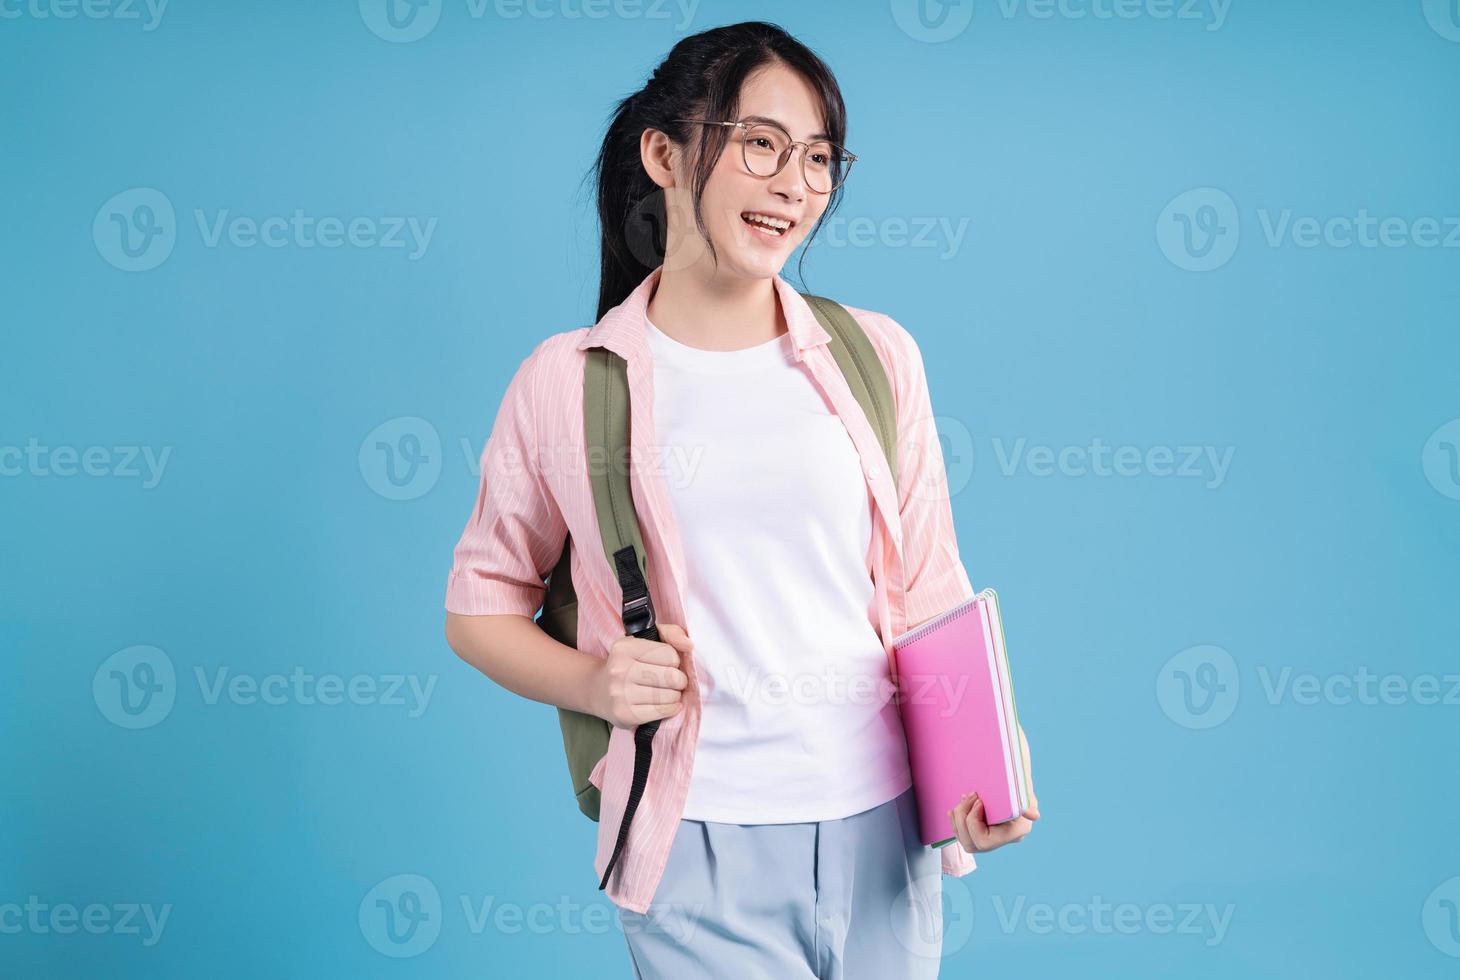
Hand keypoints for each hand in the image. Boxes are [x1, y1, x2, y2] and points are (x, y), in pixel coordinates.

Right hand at [586, 623, 692, 728]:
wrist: (598, 690)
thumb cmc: (629, 663)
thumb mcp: (644, 640)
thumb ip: (670, 634)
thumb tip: (689, 645)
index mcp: (624, 647)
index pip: (669, 654)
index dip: (674, 660)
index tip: (668, 664)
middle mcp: (619, 670)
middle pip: (670, 676)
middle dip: (679, 680)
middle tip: (675, 681)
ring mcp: (620, 693)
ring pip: (668, 695)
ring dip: (675, 695)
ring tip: (669, 692)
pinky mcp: (625, 714)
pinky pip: (660, 712)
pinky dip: (671, 708)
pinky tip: (667, 704)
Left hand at [950, 725, 1038, 853]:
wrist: (1013, 770)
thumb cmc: (1016, 774)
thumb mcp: (1022, 784)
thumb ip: (1025, 799)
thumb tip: (1034, 816)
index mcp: (1018, 830)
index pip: (984, 840)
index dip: (973, 821)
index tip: (978, 800)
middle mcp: (1007, 838)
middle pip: (972, 844)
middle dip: (962, 820)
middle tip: (967, 796)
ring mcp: (996, 837)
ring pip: (966, 842)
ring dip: (958, 820)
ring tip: (963, 798)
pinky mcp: (986, 831)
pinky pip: (965, 836)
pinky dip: (956, 821)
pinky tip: (956, 808)